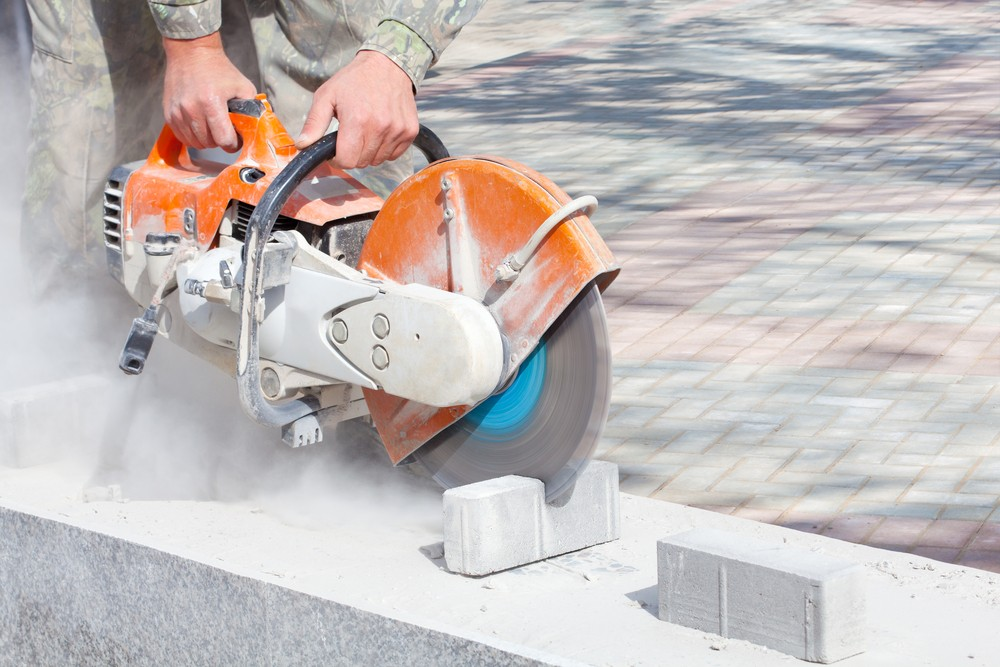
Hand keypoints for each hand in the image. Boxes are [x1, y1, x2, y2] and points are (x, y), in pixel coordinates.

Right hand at [162, 33, 256, 151]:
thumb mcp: (243, 86)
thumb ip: (251, 108)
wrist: (191, 52)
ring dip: (206, 140)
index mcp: (211, 103)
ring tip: (212, 128)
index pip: (224, 140)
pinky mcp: (168, 113)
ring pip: (195, 142)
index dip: (233, 144)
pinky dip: (192, 136)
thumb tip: (255, 127)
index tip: (236, 139)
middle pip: (209, 143)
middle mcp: (192, 110)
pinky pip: (182, 136)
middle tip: (225, 131)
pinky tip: (200, 126)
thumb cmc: (220, 69)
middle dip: (220, 141)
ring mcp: (178, 112)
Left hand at [295, 50, 418, 169]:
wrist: (388, 65)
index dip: (338, 159)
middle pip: (362, 163)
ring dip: (369, 152)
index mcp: (357, 120)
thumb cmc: (354, 80)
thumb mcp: (327, 96)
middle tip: (351, 135)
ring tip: (367, 130)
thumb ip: (313, 123)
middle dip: (353, 154)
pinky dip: (385, 148)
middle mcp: (380, 127)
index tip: (337, 149)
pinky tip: (380, 131)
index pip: (347, 161)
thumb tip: (302, 145)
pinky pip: (394, 155)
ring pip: (378, 161)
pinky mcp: (410, 132)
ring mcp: (397, 130)